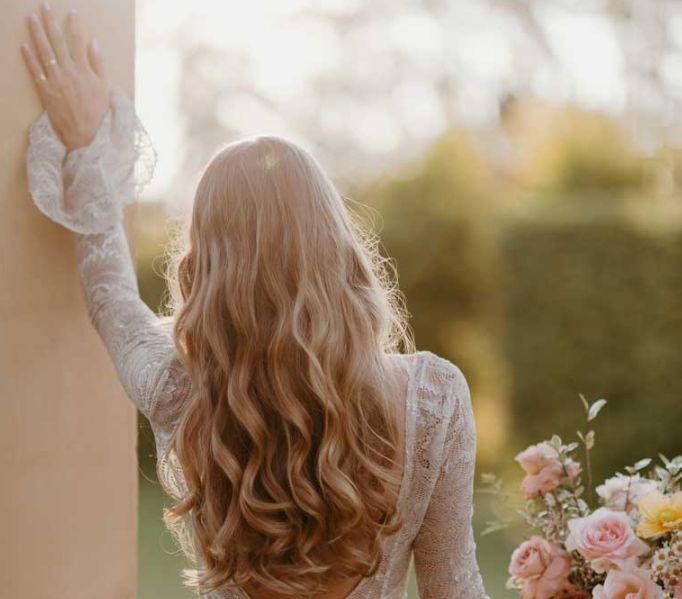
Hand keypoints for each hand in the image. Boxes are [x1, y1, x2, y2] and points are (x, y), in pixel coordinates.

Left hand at [21, 2, 110, 151]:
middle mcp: (68, 71)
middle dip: (51, 21)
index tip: (71, 11)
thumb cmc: (98, 112)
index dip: (74, 24)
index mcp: (84, 70)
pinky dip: (29, 57)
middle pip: (57, 41)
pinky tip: (24, 45)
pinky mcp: (45, 90)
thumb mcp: (105, 87)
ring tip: (31, 18)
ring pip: (44, 52)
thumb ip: (99, 64)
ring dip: (37, 33)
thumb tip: (94, 43)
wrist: (86, 134)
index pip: (78, 41)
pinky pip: (35, 70)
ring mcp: (55, 80)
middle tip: (45, 6)